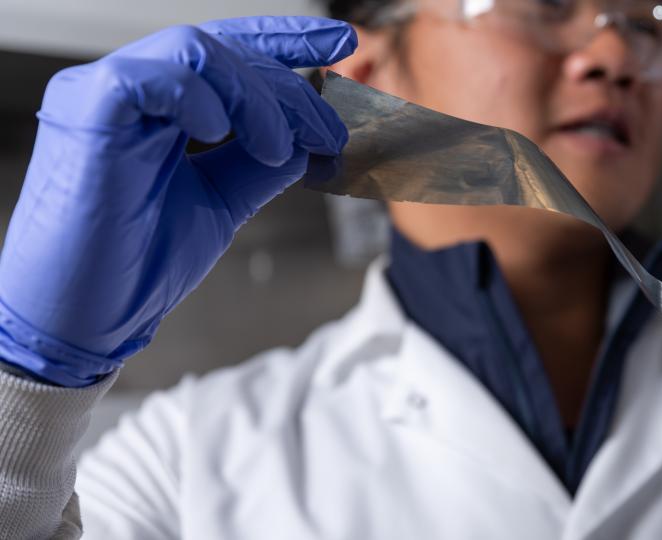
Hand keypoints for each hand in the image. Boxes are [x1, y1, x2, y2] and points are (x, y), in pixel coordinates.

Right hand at [0, 17, 356, 386]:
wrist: (88, 320)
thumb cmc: (137, 265)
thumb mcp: (220, 203)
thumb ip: (258, 166)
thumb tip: (304, 141)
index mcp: (155, 106)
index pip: (225, 51)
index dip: (284, 41)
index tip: (341, 42)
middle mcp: (127, 90)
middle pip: (221, 49)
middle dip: (288, 86)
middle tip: (329, 130)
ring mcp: (102, 95)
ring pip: (195, 51)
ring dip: (257, 97)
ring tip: (278, 149)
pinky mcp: (86, 113)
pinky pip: (153, 78)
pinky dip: (201, 99)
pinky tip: (223, 134)